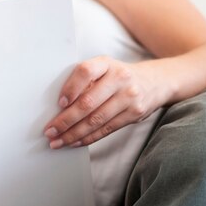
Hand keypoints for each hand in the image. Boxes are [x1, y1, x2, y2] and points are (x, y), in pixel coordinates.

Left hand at [43, 56, 162, 148]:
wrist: (155, 82)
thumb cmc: (118, 76)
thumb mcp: (104, 68)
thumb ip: (85, 80)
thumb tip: (58, 106)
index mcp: (106, 63)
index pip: (85, 72)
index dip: (71, 88)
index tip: (59, 103)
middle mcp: (119, 78)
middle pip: (88, 102)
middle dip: (66, 120)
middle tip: (50, 131)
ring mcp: (129, 97)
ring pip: (96, 120)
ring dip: (73, 134)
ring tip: (58, 141)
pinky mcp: (134, 114)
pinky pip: (107, 129)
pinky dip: (88, 138)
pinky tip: (74, 142)